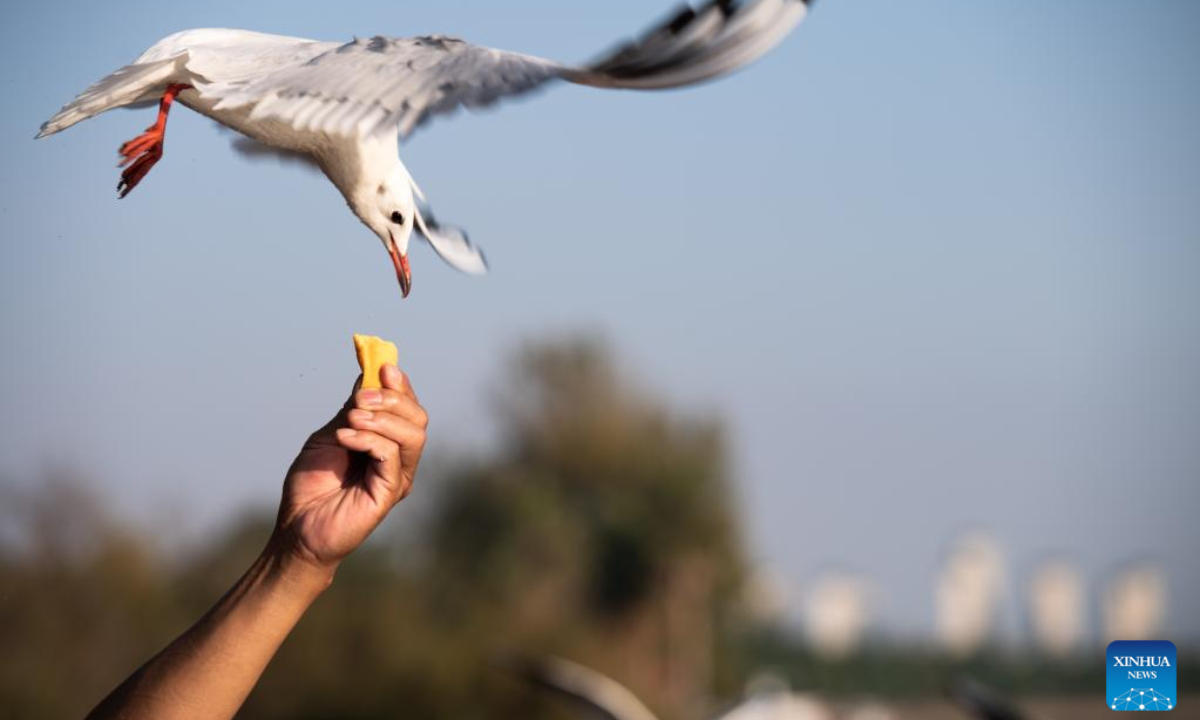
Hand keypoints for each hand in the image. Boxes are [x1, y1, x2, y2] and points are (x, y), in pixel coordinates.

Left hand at [271, 364, 427, 569]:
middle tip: (360, 397)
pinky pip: (391, 454)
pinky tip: (345, 438)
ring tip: (352, 418)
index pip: (408, 408)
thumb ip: (352, 409)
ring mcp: (398, 476)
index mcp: (388, 443)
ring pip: (413, 434)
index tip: (382, 366)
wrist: (298, 526)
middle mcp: (400, 459)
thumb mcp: (331, 434)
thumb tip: (368, 374)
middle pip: (418, 418)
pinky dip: (368, 438)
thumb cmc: (312, 484)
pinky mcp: (391, 492)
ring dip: (382, 417)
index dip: (400, 385)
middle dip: (392, 398)